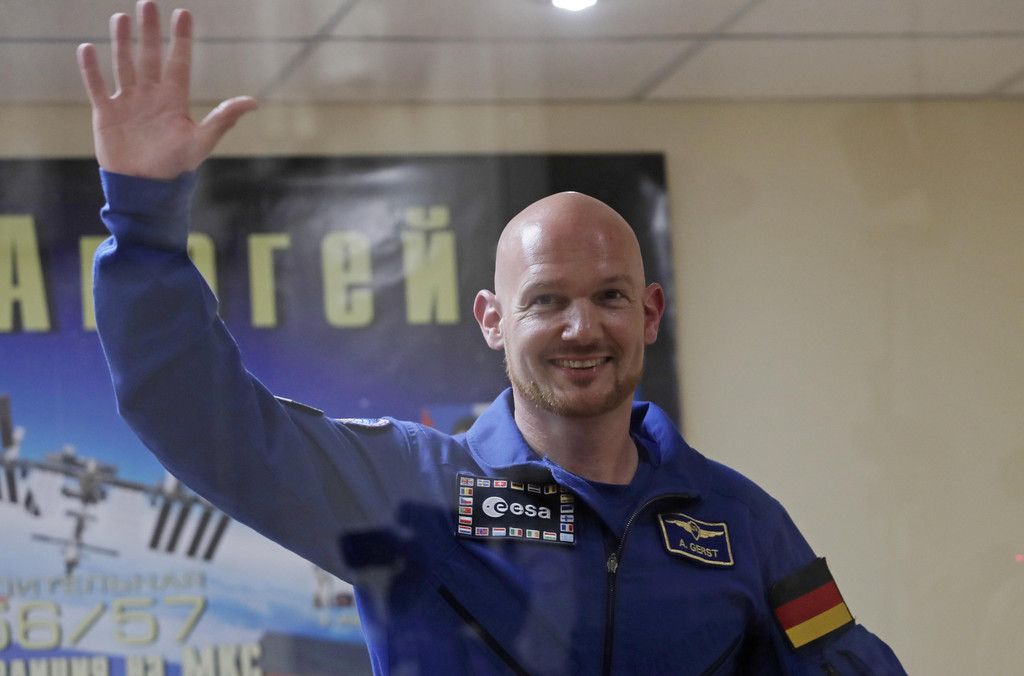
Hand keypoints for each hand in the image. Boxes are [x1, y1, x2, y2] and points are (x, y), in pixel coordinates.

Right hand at [77, 0, 256, 179]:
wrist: (145, 187)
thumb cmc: (175, 166)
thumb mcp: (201, 141)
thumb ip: (223, 119)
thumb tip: (254, 101)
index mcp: (174, 100)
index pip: (178, 62)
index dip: (180, 39)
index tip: (183, 13)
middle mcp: (151, 95)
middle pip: (149, 56)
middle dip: (148, 31)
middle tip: (147, 3)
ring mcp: (128, 102)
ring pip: (124, 64)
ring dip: (121, 42)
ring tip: (121, 17)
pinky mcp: (106, 113)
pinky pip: (97, 86)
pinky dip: (91, 69)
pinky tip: (87, 48)